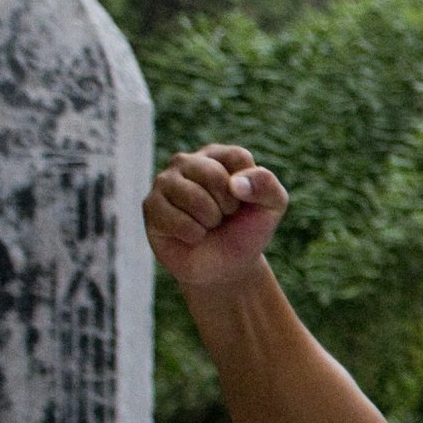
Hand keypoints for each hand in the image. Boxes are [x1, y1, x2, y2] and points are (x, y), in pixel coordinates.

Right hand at [145, 145, 285, 294]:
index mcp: (218, 155)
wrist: (225, 267)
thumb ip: (267, 184)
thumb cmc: (247, 230)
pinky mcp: (150, 205)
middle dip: (227, 205)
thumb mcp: (272, 206)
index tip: (244, 201)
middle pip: (213, 175)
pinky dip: (193, 234)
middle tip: (224, 216)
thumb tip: (235, 184)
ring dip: (210, 220)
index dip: (248, 188)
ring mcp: (165, 182)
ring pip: (193, 196)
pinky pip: (175, 218)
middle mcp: (187, 161)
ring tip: (208, 225)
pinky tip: (193, 235)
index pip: (237, 157)